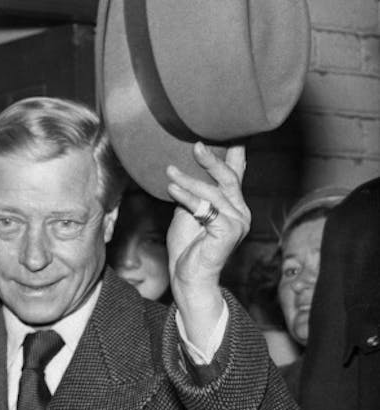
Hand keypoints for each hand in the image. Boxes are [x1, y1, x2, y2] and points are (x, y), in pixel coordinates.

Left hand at [165, 143, 250, 339]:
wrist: (188, 276)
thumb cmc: (187, 246)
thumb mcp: (188, 212)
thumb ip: (192, 192)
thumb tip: (183, 169)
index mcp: (233, 204)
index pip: (236, 174)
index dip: (235, 154)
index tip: (232, 133)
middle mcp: (240, 211)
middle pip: (228, 178)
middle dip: (212, 160)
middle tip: (196, 145)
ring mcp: (237, 222)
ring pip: (214, 192)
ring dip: (189, 180)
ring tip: (169, 172)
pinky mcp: (228, 232)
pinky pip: (205, 209)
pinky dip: (187, 197)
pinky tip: (171, 189)